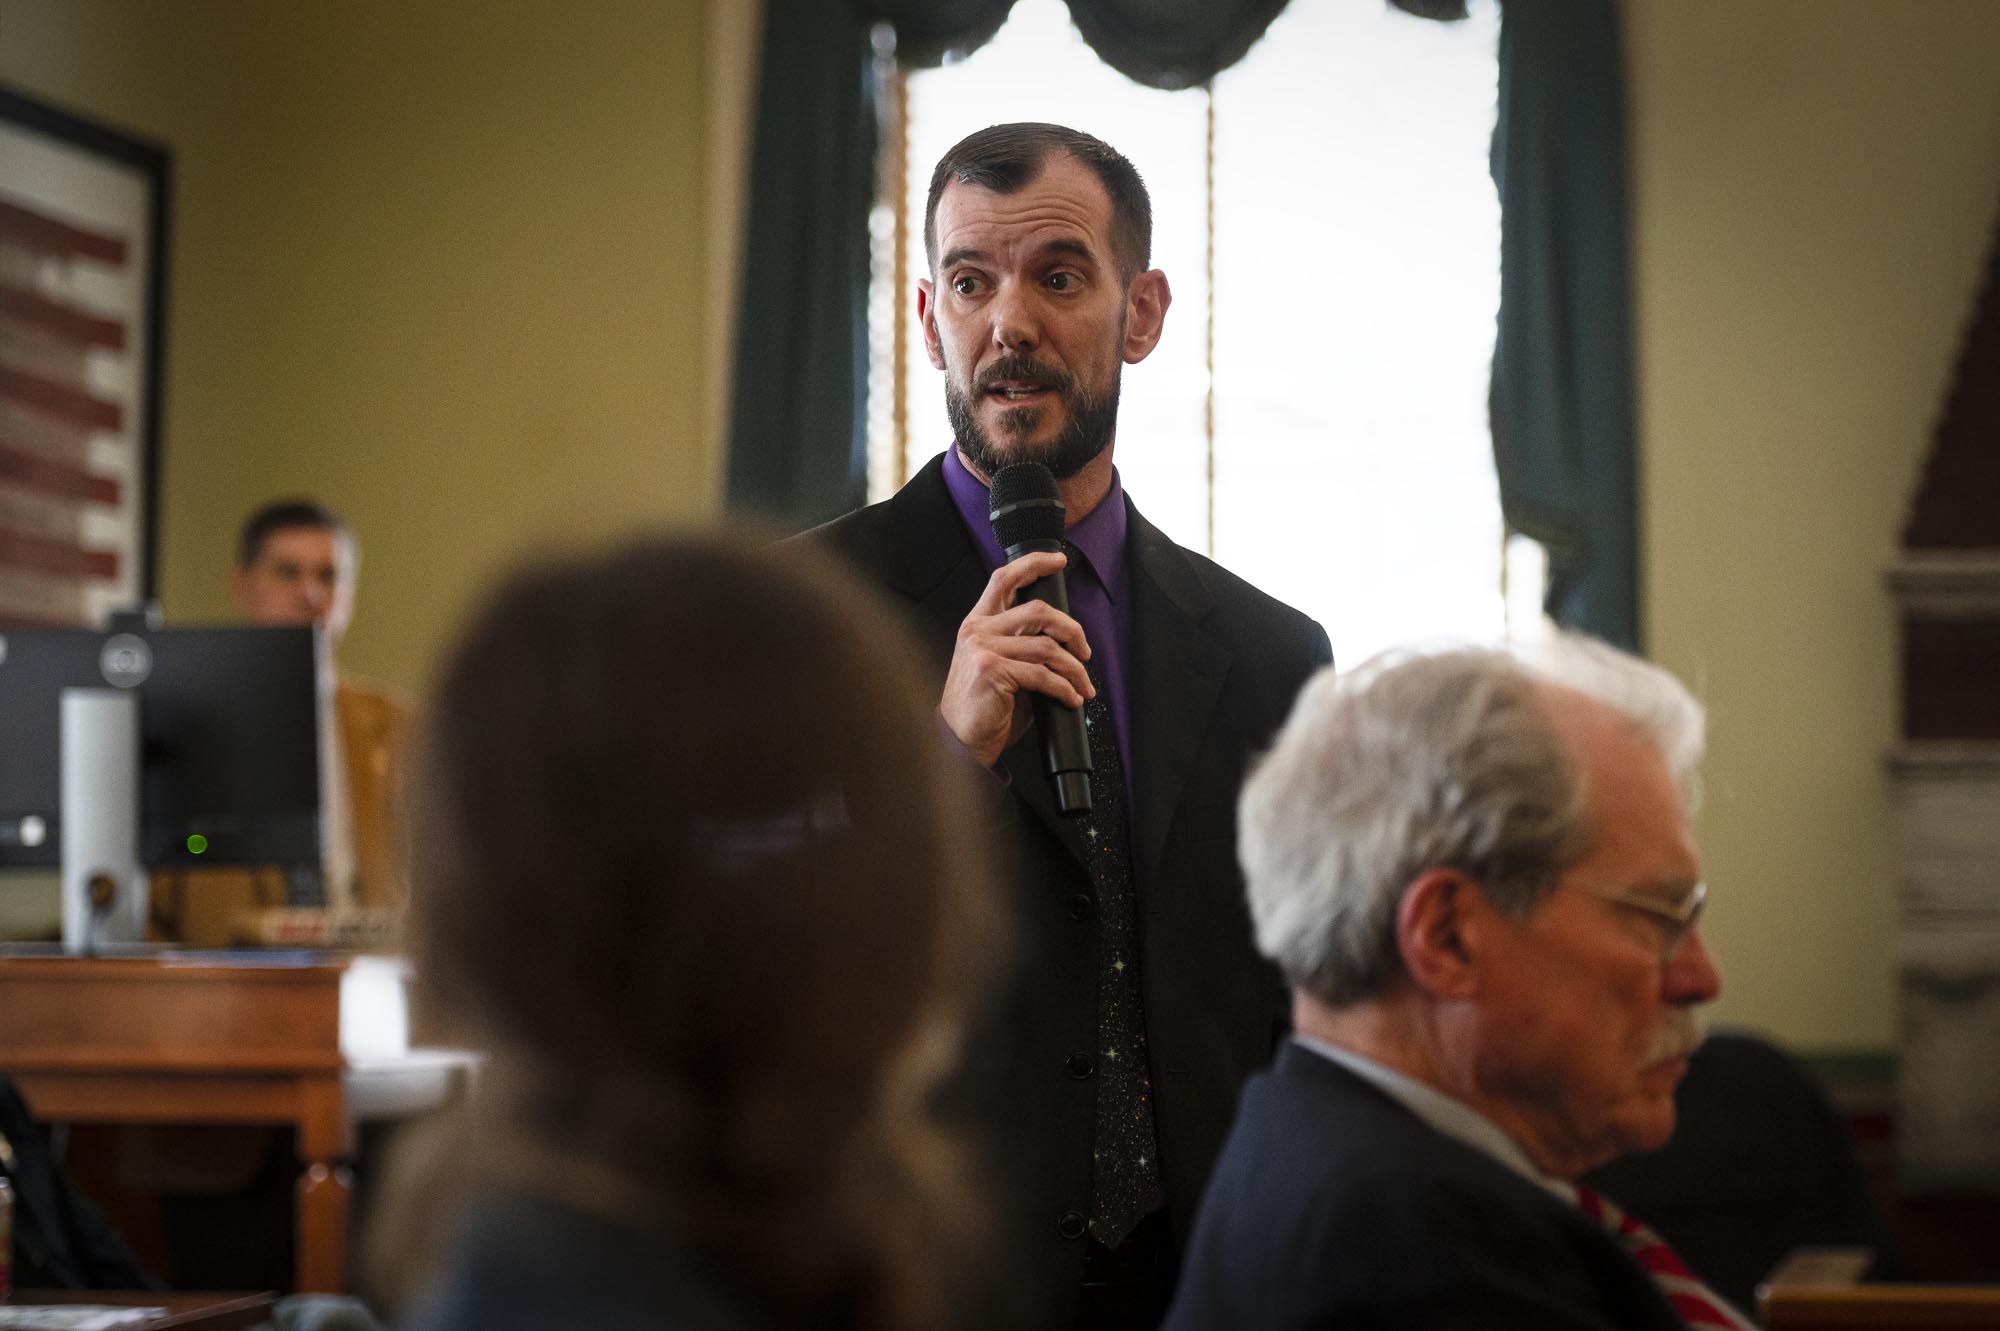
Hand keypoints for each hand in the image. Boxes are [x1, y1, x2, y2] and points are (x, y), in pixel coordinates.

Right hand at [939, 551, 1093, 768]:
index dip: (1033, 563)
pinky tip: (1071, 698)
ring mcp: (983, 649)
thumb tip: (1064, 641)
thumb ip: (1021, 646)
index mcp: (978, 623)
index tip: (1058, 559)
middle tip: (1084, 652)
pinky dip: (1065, 688)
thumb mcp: (999, 666)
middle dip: (1072, 631)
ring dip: (1074, 668)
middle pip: (1039, 611)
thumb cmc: (983, 706)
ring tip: (1082, 685)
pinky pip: (1043, 675)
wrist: (959, 741)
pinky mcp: (993, 671)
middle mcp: (978, 631)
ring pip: (1047, 646)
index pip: (1004, 579)